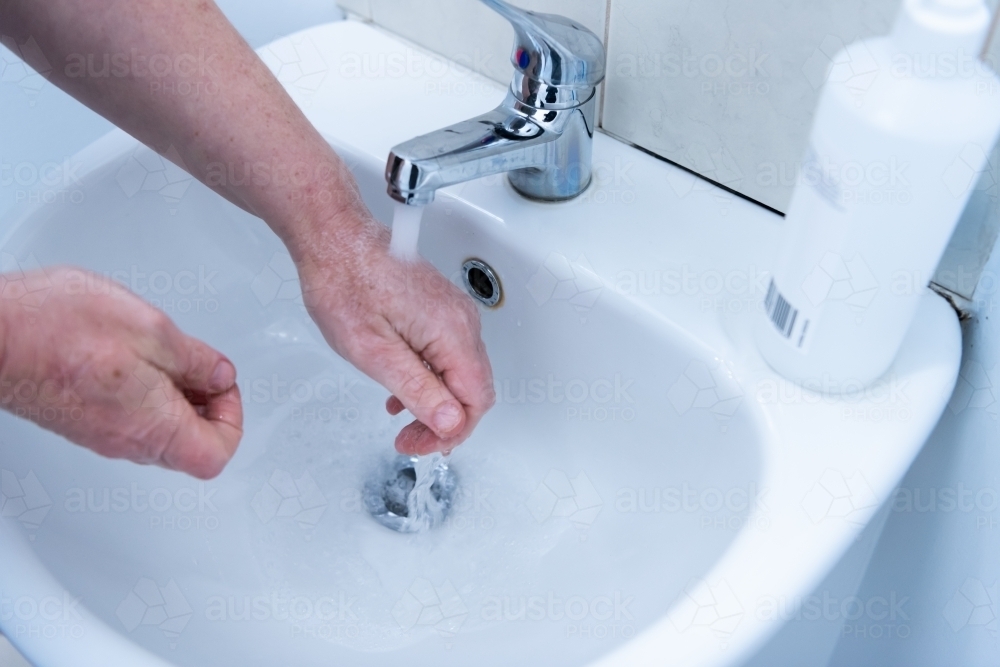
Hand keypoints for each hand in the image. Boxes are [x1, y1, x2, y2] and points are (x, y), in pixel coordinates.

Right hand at [0, 267, 241, 478]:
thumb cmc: (57, 330)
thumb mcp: (153, 330)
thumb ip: (196, 359)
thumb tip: (219, 375)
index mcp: (156, 427)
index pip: (216, 454)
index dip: (231, 418)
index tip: (222, 384)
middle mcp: (128, 442)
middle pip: (190, 446)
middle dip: (207, 405)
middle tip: (201, 368)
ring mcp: (100, 435)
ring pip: (160, 432)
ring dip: (176, 398)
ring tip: (167, 356)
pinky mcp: (80, 422)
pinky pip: (130, 420)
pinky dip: (147, 395)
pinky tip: (136, 358)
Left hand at [295, 213, 494, 455]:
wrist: (335, 238)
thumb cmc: (345, 282)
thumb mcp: (373, 351)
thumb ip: (416, 389)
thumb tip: (449, 422)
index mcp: (451, 332)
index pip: (476, 400)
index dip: (451, 432)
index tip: (418, 444)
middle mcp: (460, 320)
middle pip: (474, 389)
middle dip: (444, 423)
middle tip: (408, 439)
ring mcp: (452, 312)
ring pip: (462, 374)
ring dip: (436, 402)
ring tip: (402, 419)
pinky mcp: (439, 307)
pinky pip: (449, 353)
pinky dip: (432, 379)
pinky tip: (404, 389)